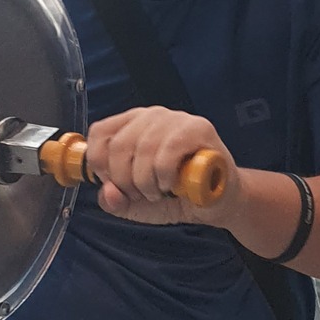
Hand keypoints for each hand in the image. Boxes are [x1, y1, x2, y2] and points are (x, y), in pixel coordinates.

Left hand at [83, 107, 239, 225]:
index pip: (100, 132)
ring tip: (158, 192)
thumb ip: (116, 201)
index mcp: (132, 125)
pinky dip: (165, 176)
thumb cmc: (179, 194)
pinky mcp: (199, 129)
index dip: (99, 163)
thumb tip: (108, 193)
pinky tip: (172, 185)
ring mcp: (177, 119)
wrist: (219, 201)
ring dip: (146, 182)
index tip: (113, 185)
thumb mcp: (138, 204)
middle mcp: (152, 115)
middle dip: (124, 180)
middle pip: (119, 144)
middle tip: (140, 195)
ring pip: (143, 148)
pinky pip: (168, 152)